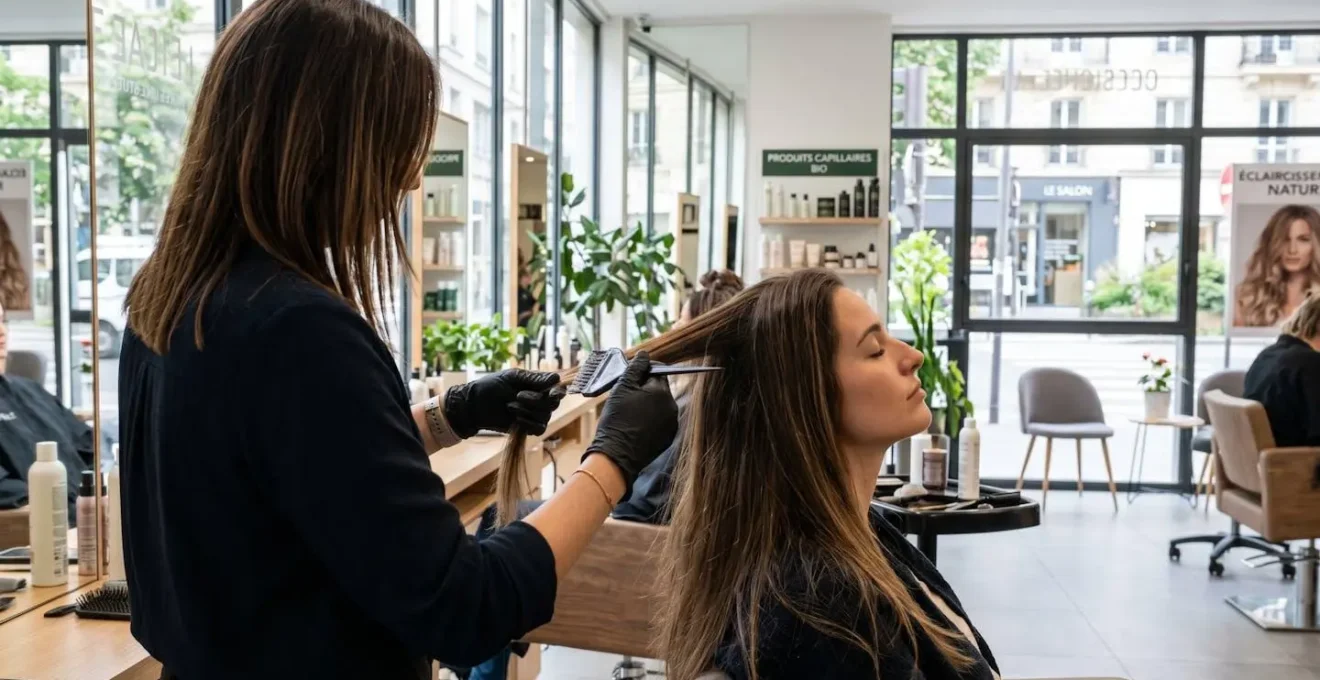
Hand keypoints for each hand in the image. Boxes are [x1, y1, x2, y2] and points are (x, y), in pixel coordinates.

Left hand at [444, 369, 564, 437]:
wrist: (476, 405)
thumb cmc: (492, 386)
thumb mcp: (512, 377)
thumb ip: (534, 378)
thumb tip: (556, 379)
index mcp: (539, 384)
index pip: (558, 389)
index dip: (558, 392)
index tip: (551, 393)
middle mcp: (541, 400)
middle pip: (553, 403)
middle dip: (535, 400)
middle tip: (517, 395)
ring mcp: (536, 415)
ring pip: (545, 416)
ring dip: (527, 411)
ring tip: (510, 406)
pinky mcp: (529, 428)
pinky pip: (539, 429)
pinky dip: (528, 423)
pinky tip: (515, 419)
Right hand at [581, 351, 677, 498]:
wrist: (616, 455)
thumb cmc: (616, 419)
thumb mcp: (622, 388)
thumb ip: (635, 368)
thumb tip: (645, 354)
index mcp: (662, 392)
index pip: (657, 371)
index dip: (643, 372)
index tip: (630, 377)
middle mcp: (672, 407)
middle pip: (660, 388)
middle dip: (645, 388)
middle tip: (626, 396)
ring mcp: (671, 424)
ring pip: (660, 405)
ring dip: (648, 404)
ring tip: (630, 412)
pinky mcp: (668, 437)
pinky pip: (661, 421)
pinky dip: (651, 419)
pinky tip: (636, 425)